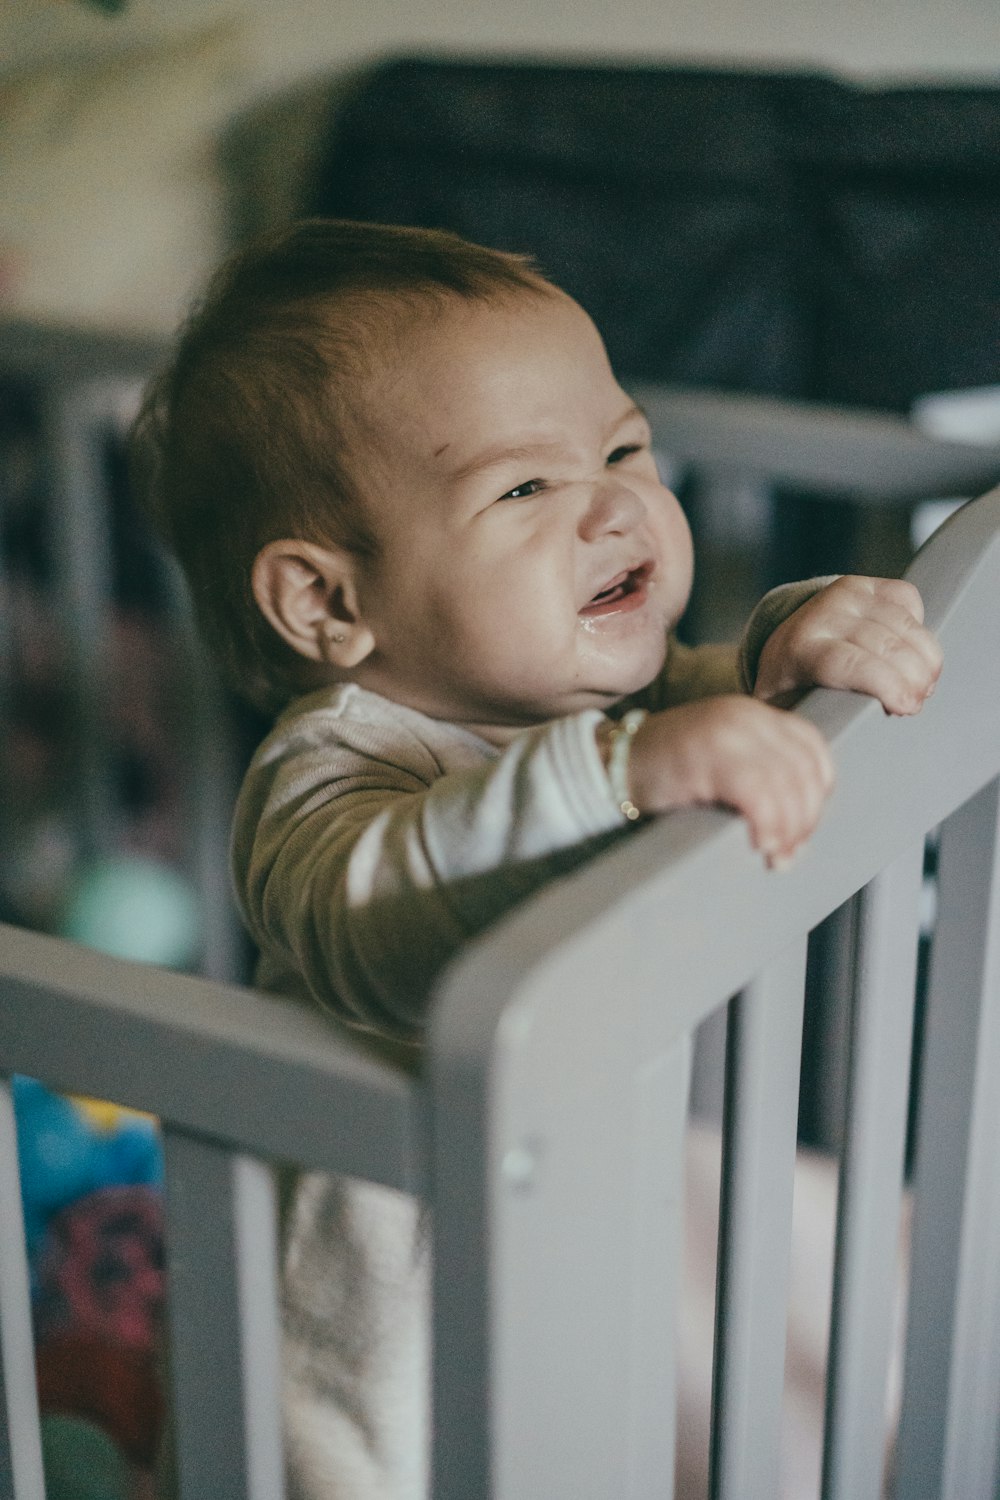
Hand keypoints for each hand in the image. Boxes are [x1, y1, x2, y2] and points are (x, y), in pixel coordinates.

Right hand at [620, 696, 834, 866]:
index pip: (812, 749)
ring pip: (785, 783)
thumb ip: (762, 776)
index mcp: (754, 714)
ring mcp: (726, 731)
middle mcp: (745, 715)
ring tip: (775, 855)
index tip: (802, 828)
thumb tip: (800, 830)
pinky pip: (757, 793)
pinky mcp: (707, 753)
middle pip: (802, 769)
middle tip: (789, 853)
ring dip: (787, 828)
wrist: (610, 765)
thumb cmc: (666, 775)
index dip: (817, 794)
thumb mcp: (723, 763)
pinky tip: (759, 843)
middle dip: (804, 819)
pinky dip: (767, 824)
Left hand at [753, 576, 941, 714]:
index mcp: (798, 650)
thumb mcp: (791, 714)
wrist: (783, 645)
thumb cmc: (791, 689)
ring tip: (921, 685)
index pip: (850, 663)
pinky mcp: (865, 583)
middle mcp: (821, 614)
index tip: (907, 706)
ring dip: (924, 659)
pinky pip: (907, 598)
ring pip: (904, 623)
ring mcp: (844, 594)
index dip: (886, 684)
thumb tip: (842, 736)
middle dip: (914, 679)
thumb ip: (814, 725)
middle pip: (886, 646)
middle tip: (915, 703)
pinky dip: (917, 627)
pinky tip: (909, 650)